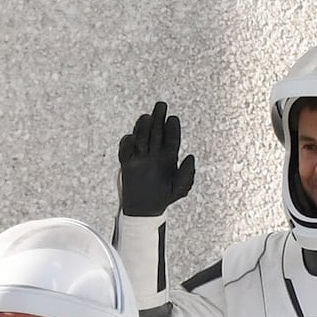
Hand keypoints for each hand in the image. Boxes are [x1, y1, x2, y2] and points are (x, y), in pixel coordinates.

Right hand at [117, 101, 195, 217]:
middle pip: (156, 131)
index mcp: (169, 156)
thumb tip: (191, 157)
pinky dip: (128, 143)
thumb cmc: (164, 198)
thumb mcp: (180, 189)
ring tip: (147, 118)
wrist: (144, 210)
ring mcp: (141, 156)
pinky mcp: (127, 162)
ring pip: (141, 136)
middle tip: (161, 106)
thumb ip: (187, 174)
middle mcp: (155, 152)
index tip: (173, 119)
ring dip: (143, 126)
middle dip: (158, 118)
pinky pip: (126, 149)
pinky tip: (133, 140)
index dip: (172, 128)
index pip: (172, 138)